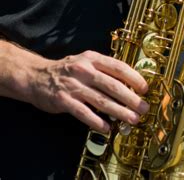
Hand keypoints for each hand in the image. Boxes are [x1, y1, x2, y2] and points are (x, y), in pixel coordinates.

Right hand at [28, 50, 148, 132]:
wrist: (35, 76)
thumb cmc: (68, 71)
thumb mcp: (87, 63)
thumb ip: (105, 71)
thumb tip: (131, 85)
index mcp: (93, 59)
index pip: (118, 67)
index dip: (134, 78)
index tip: (145, 89)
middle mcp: (84, 70)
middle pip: (113, 85)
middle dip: (131, 99)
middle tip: (144, 108)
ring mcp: (73, 86)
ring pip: (101, 100)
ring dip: (119, 111)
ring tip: (132, 119)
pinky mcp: (63, 100)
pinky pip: (83, 113)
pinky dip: (96, 121)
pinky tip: (107, 128)